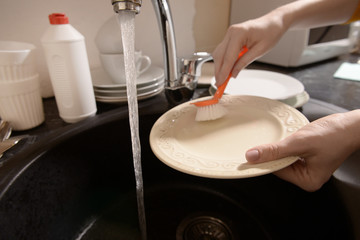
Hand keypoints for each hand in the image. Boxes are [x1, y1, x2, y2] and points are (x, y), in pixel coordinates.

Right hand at [212, 12, 287, 85]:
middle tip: (219, 84)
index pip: (228, 57)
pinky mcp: (230, 37)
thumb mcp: (260, 51)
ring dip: (219, 67)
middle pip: (219, 56)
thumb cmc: (270, 33)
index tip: (220, 83)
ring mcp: (229, 34)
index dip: (223, 72)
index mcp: (239, 34)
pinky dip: (224, 61)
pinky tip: (226, 70)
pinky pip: (223, 51)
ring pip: (219, 54)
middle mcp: (231, 32)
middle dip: (218, 71)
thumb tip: (233, 74)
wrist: (273, 22)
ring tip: (223, 79)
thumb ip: (244, 62)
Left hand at [245, 110, 359, 191]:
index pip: (277, 171)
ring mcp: (307, 168)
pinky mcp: (307, 159)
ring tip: (289, 137)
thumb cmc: (334, 135)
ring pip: (283, 158)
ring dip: (281, 148)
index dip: (264, 161)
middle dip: (274, 153)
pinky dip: (287, 146)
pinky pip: (290, 154)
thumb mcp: (299, 142)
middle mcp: (307, 178)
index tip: (248, 154)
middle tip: (272, 140)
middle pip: (279, 166)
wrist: (351, 125)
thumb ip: (274, 150)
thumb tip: (252, 156)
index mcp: (307, 181)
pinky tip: (291, 138)